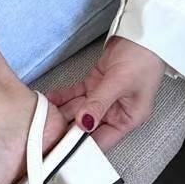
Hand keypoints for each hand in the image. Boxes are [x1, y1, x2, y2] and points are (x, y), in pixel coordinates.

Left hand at [48, 37, 165, 149]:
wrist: (142, 34)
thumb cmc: (143, 58)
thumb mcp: (119, 83)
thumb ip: (99, 103)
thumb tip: (84, 124)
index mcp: (128, 119)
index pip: (102, 140)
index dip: (82, 146)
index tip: (63, 149)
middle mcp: (115, 112)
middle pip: (87, 128)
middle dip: (67, 130)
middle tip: (46, 135)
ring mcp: (103, 99)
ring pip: (77, 111)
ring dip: (61, 113)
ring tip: (41, 119)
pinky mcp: (94, 85)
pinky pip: (75, 95)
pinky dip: (62, 98)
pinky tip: (48, 101)